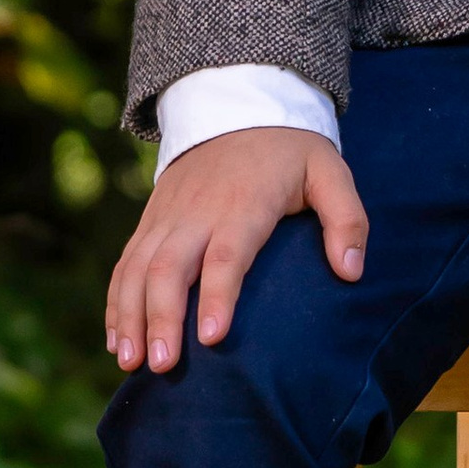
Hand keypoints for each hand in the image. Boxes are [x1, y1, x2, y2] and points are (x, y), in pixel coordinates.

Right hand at [104, 127, 368, 376]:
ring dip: (130, 316)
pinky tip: (117, 341)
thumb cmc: (290, 149)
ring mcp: (168, 216)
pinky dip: (116, 302)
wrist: (236, 101)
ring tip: (131, 363)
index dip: (218, 296)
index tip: (211, 338)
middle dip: (161, 318)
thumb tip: (351, 272)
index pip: (227, 254)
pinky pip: (125, 263)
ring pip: (137, 268)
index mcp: (245, 203)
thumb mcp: (329, 170)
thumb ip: (346, 219)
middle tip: (160, 366)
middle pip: (169, 267)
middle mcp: (198, 212)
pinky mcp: (150, 219)